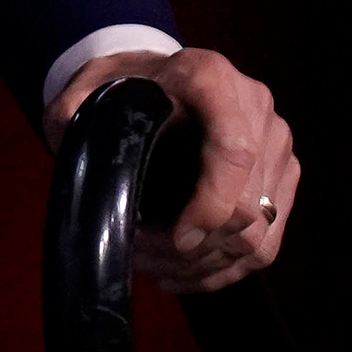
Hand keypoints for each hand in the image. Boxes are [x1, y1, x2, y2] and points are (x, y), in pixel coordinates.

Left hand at [43, 46, 298, 294]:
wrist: (155, 77)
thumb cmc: (123, 86)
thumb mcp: (88, 89)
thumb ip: (71, 113)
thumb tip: (73, 147)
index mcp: (210, 78)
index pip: (234, 151)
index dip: (211, 205)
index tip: (177, 239)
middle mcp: (255, 108)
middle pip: (248, 205)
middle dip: (194, 249)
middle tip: (141, 256)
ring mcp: (275, 144)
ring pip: (258, 233)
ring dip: (205, 265)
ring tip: (154, 267)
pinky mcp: (281, 176)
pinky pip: (266, 243)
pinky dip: (226, 269)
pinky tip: (183, 274)